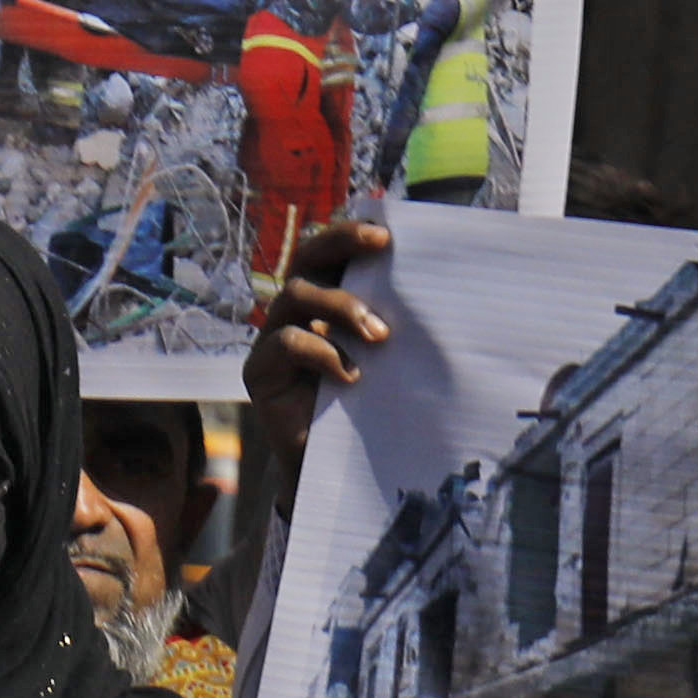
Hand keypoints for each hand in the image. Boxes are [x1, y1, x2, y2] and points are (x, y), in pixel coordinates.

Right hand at [248, 231, 392, 451]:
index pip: (330, 250)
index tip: (388, 234)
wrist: (339, 465)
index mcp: (326, 298)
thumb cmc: (370, 403)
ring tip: (379, 336)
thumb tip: (438, 286)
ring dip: (341, 305)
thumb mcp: (387, 355)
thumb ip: (393, 321)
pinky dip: (323, 352)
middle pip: (305, 256)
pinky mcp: (259, 371)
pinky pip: (286, 343)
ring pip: (295, 294)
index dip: (351, 232)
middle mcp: (296, 312)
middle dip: (341, 241)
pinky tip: (351, 375)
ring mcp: (273, 339)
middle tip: (379, 246)